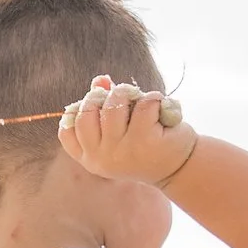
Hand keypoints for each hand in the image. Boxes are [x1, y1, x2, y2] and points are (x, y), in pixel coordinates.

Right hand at [57, 74, 194, 186]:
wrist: (179, 167)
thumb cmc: (146, 144)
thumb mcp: (120, 129)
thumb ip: (104, 105)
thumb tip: (100, 80)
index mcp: (89, 158)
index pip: (67, 129)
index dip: (79, 109)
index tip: (98, 105)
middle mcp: (100, 159)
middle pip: (87, 112)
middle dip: (104, 96)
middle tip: (122, 97)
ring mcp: (121, 152)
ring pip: (114, 105)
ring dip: (130, 93)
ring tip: (143, 101)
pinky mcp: (144, 142)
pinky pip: (143, 104)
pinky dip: (155, 99)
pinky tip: (162, 109)